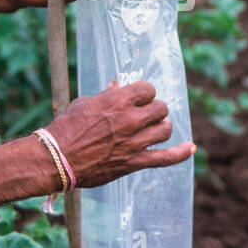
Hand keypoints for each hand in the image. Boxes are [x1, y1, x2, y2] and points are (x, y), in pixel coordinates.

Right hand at [43, 79, 195, 190]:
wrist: (57, 159)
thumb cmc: (65, 128)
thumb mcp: (84, 104)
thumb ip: (105, 95)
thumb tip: (117, 85)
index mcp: (117, 101)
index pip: (148, 89)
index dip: (145, 93)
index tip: (139, 98)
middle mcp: (130, 119)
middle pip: (160, 108)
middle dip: (155, 110)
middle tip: (146, 115)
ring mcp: (134, 142)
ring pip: (165, 129)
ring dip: (162, 127)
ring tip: (156, 128)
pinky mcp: (134, 162)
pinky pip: (165, 158)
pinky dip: (180, 153)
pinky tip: (190, 148)